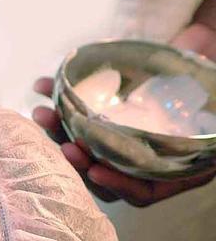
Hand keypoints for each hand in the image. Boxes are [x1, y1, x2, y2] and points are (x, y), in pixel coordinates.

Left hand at [32, 76, 215, 206]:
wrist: (199, 49)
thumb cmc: (209, 80)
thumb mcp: (212, 100)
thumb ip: (204, 106)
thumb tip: (203, 114)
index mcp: (173, 166)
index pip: (141, 191)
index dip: (118, 184)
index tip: (97, 171)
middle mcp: (140, 161)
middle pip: (102, 173)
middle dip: (79, 162)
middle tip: (65, 145)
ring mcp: (116, 142)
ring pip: (81, 150)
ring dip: (58, 133)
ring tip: (43, 113)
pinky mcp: (98, 121)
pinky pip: (71, 122)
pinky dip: (56, 105)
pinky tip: (41, 88)